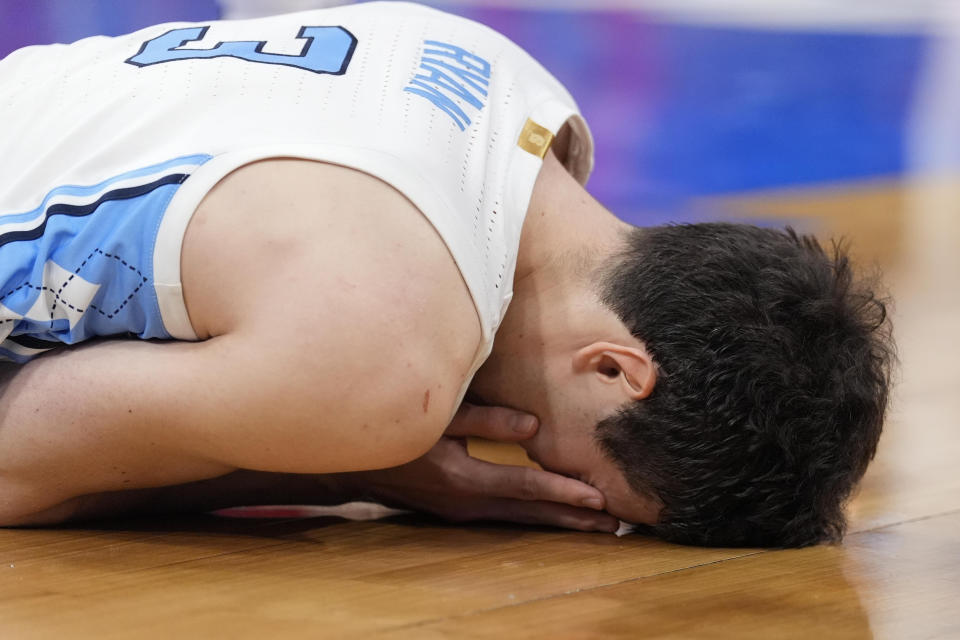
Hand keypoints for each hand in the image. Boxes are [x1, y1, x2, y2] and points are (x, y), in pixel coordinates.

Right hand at [348, 403, 619, 531]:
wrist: (354, 464)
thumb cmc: (397, 428)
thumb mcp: (439, 416)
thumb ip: (487, 420)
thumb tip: (534, 428)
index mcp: (464, 477)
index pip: (525, 485)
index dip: (563, 490)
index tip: (599, 498)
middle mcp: (467, 503)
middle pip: (530, 513)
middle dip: (573, 519)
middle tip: (615, 526)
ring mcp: (462, 511)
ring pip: (520, 519)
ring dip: (558, 520)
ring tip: (595, 526)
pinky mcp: (459, 510)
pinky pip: (506, 515)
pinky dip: (535, 515)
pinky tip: (553, 513)